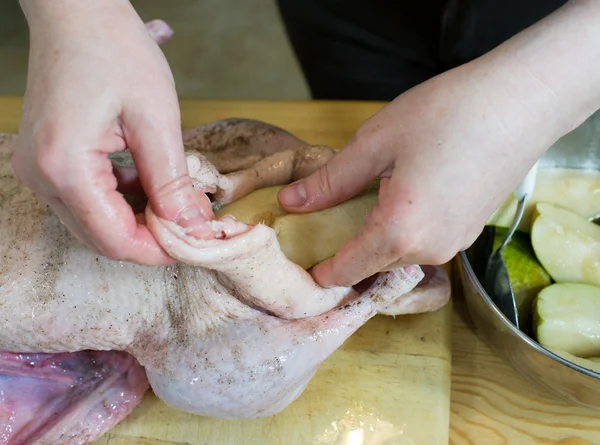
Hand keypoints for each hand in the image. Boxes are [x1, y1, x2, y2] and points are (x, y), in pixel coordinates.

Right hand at [13, 0, 207, 264]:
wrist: (77, 13)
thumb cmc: (115, 50)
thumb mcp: (156, 118)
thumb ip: (171, 181)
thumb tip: (191, 226)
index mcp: (64, 167)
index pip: (114, 240)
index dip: (157, 251)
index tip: (194, 245)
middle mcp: (41, 176)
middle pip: (100, 238)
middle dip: (149, 239)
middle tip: (190, 224)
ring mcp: (37, 169)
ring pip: (93, 223)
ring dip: (137, 221)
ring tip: (176, 203)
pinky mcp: (44, 160)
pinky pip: (85, 200)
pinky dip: (120, 202)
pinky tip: (149, 185)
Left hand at [277, 0, 599, 287]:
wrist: (521, 102)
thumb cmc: (446, 114)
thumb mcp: (375, 143)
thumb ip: (330, 182)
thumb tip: (290, 203)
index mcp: (399, 231)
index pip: (346, 271)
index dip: (319, 272)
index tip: (299, 263)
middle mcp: (429, 249)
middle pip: (373, 265)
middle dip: (345, 253)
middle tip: (319, 226)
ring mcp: (454, 244)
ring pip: (399, 254)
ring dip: (375, 240)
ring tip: (355, 208)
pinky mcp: (470, 231)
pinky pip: (424, 242)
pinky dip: (402, 230)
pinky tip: (397, 197)